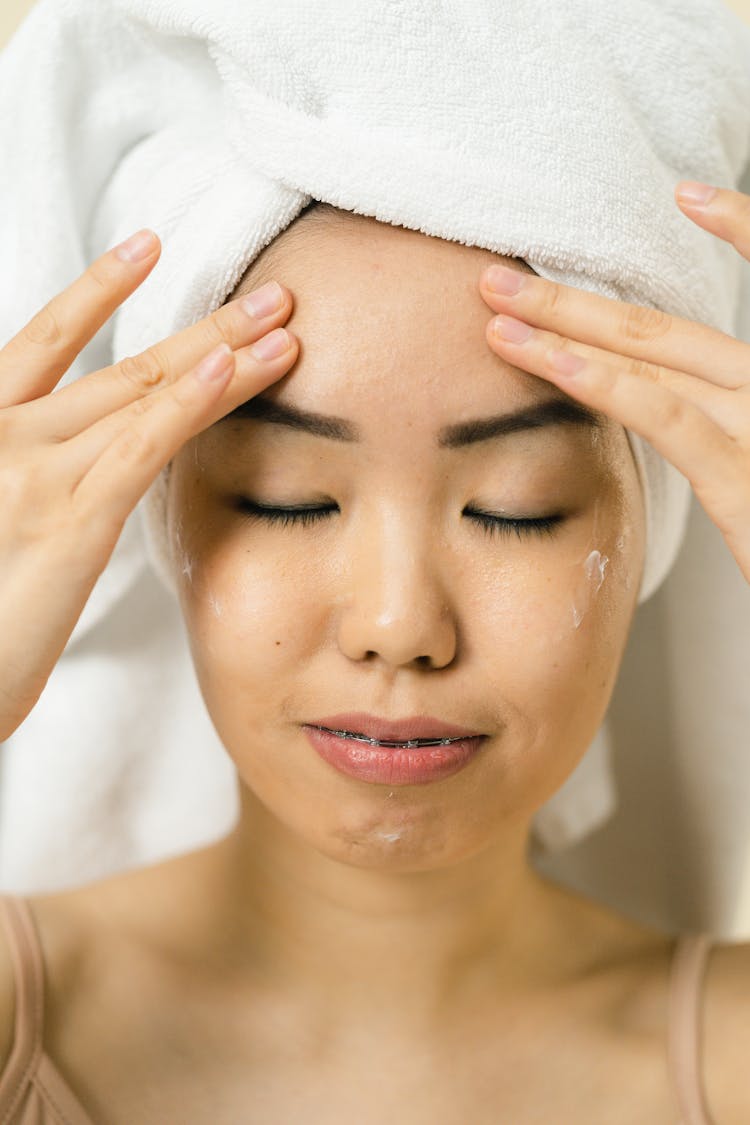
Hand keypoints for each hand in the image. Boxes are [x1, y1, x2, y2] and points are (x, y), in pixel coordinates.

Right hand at [0, 230, 297, 742]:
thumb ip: (38, 476)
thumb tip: (92, 461)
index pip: (45, 338)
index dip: (100, 288)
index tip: (148, 245)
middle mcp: (7, 435)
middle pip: (123, 364)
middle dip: (207, 324)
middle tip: (273, 295)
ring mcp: (37, 471)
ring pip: (145, 395)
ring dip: (224, 354)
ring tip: (285, 322)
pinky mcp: (72, 519)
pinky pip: (142, 445)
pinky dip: (190, 403)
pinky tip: (232, 370)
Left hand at [478, 182, 749, 585]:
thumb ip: (734, 428)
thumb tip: (688, 408)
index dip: (738, 233)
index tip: (689, 196)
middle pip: (665, 328)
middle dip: (575, 299)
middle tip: (502, 275)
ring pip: (657, 357)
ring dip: (567, 328)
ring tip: (497, 309)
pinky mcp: (745, 476)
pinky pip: (668, 418)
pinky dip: (607, 383)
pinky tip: (555, 361)